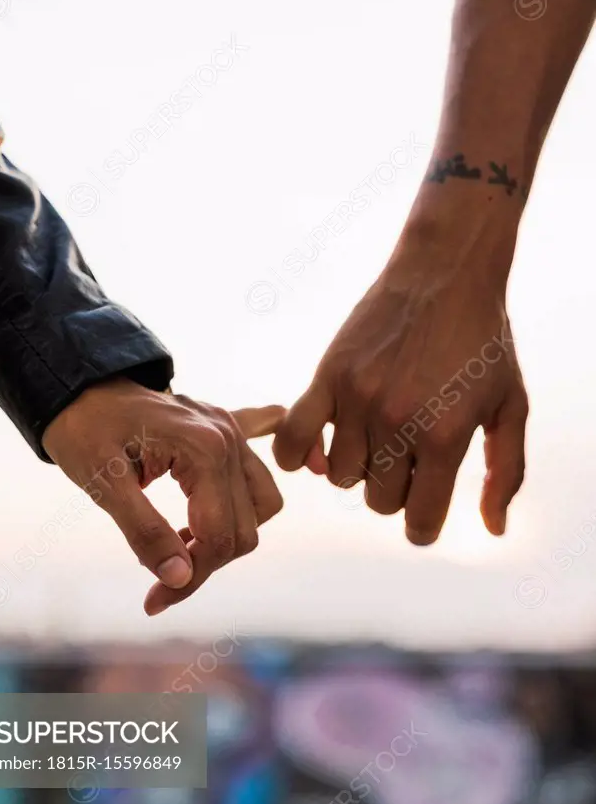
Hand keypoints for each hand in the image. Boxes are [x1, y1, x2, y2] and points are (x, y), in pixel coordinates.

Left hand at [42, 378, 284, 613]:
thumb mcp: (102, 484)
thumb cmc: (84, 431)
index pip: (218, 538)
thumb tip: (178, 578)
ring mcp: (232, 432)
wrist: (78, 387)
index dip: (189, 580)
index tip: (153, 601)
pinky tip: (280, 480)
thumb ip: (144, 531)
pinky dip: (260, 481)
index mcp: (205, 451)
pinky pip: (261, 458)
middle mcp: (229, 440)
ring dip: (229, 535)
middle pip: (244, 530)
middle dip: (204, 564)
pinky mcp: (227, 431)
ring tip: (184, 542)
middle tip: (158, 580)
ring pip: (262, 505)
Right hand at [273, 217, 528, 543]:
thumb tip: (492, 530)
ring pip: (339, 475)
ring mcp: (358, 399)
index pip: (420, 520)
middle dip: (395, 489)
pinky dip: (295, 455)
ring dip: (358, 466)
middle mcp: (398, 422)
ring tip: (376, 438)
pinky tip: (316, 449)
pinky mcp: (328, 376)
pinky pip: (292, 439)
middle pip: (378, 500)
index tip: (424, 508)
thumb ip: (506, 472)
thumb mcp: (510, 407)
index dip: (424, 523)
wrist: (446, 273)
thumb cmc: (483, 342)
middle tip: (409, 456)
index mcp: (445, 436)